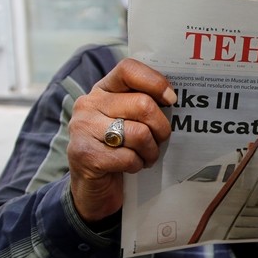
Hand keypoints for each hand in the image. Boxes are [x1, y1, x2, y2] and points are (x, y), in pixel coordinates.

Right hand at [66, 58, 175, 221]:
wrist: (91, 188)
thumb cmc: (117, 149)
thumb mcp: (127, 120)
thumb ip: (142, 104)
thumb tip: (173, 98)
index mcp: (102, 89)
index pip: (128, 69)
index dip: (155, 82)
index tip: (170, 100)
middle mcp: (89, 104)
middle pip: (142, 105)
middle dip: (161, 128)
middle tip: (159, 140)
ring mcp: (83, 129)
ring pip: (139, 133)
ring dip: (150, 150)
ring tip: (146, 156)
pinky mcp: (85, 154)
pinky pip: (129, 157)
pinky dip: (137, 165)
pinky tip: (131, 166)